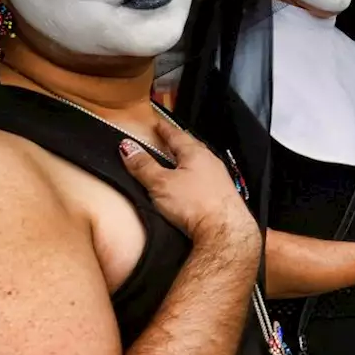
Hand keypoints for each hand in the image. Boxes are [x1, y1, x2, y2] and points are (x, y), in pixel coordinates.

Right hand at [119, 121, 260, 261]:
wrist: (225, 230)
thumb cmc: (196, 205)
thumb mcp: (161, 184)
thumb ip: (144, 166)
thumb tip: (128, 148)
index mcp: (196, 154)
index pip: (177, 135)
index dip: (165, 129)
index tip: (159, 124)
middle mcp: (211, 162)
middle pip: (192, 147)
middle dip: (179, 142)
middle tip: (168, 138)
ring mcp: (220, 178)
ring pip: (201, 162)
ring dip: (188, 160)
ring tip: (179, 161)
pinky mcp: (223, 195)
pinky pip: (207, 178)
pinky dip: (196, 176)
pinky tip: (193, 185)